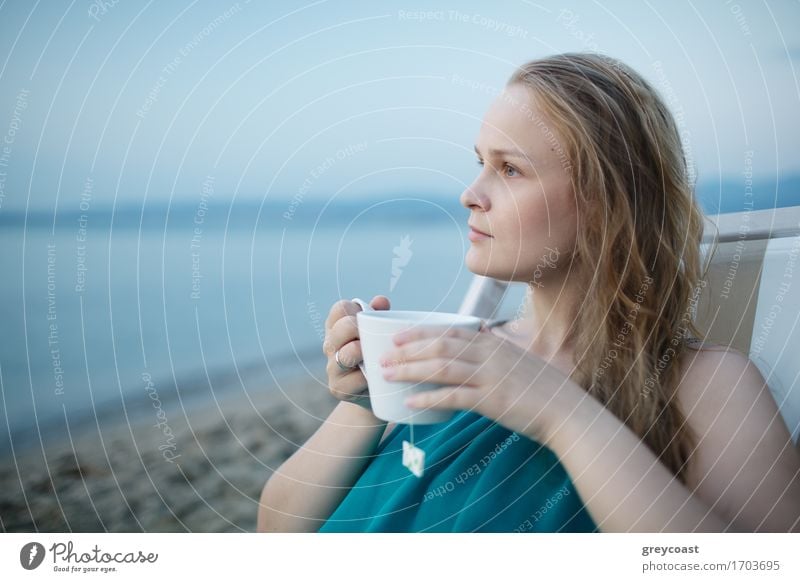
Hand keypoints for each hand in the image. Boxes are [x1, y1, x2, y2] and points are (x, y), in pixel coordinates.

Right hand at [323, 295, 390, 412]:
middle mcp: (330, 346)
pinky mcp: (338, 388)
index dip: (354, 309)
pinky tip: (375, 375)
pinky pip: (352, 380)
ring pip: (344, 355)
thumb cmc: (377, 354)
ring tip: (373, 353)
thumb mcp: (378, 333)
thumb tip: (380, 301)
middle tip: (373, 335)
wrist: (377, 391)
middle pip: (340, 329)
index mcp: (337, 327)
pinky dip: (365, 377)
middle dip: (358, 329)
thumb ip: (379, 316)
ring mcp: (332, 368)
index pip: (340, 309)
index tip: (367, 316)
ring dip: (360, 351)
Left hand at [378, 325, 582, 444]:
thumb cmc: (543, 389)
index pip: (450, 331)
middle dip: (407, 350)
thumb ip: (496, 348)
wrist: (569, 412)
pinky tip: (410, 401)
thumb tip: (481, 333)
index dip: (421, 332)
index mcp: (494, 343)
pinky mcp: (492, 401)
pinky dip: (428, 398)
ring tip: (387, 374)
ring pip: (441, 367)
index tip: (398, 335)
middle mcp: (489, 354)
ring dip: (410, 370)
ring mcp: (490, 377)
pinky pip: (453, 397)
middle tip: (383, 355)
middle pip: (440, 346)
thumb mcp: (518, 358)